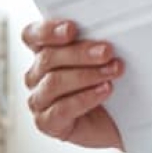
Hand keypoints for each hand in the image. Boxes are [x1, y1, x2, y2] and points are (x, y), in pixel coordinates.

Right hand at [22, 20, 124, 149]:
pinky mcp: (47, 123)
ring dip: (87, 75)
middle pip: (48, 58)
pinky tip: (104, 91)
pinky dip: (85, 98)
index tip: (71, 29)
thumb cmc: (108, 85)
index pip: (32, 36)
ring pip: (54, 83)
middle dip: (81, 53)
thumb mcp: (104, 60)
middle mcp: (38, 75)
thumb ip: (97, 44)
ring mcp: (40, 100)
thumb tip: (109, 33)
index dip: (47, 31)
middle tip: (107, 52)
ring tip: (113, 72)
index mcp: (45, 53)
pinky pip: (61, 109)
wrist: (119, 120)